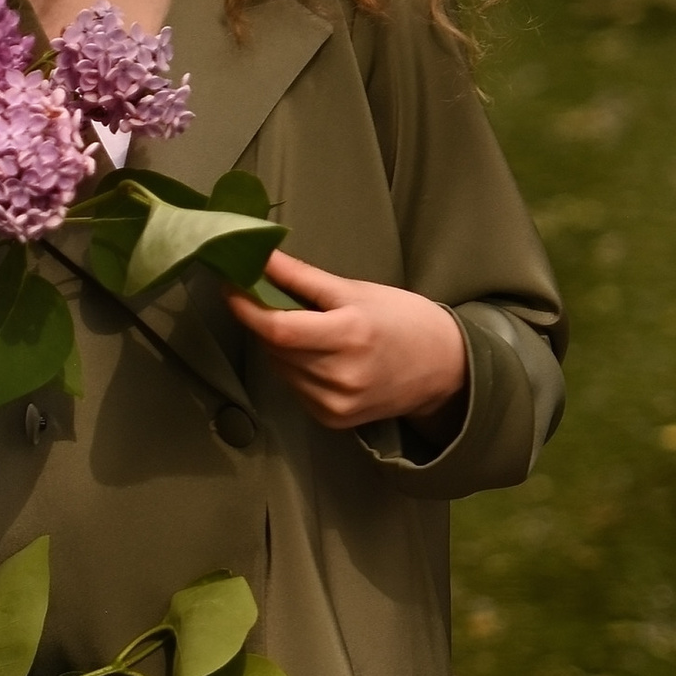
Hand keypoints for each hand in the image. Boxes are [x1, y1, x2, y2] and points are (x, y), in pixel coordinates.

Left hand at [224, 253, 467, 433]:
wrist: (444, 368)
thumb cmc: (402, 319)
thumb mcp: (356, 291)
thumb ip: (302, 278)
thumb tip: (260, 255)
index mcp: (350, 335)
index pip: (278, 328)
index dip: (245, 307)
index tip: (230, 284)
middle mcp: (341, 376)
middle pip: (275, 347)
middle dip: (264, 321)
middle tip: (270, 300)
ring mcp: (335, 403)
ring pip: (280, 368)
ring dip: (279, 346)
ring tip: (307, 329)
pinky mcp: (332, 420)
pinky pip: (294, 388)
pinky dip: (294, 368)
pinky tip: (318, 356)